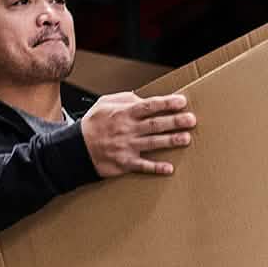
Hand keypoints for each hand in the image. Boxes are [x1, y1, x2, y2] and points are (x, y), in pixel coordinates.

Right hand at [81, 92, 195, 177]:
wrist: (76, 148)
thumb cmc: (93, 124)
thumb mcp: (104, 103)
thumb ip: (124, 98)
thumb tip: (142, 98)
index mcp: (124, 113)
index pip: (149, 106)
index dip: (166, 103)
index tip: (182, 101)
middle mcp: (127, 130)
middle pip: (155, 124)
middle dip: (174, 122)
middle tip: (191, 120)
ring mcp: (126, 147)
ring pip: (153, 143)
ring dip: (170, 141)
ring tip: (186, 139)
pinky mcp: (124, 163)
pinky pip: (143, 166)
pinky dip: (156, 168)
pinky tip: (169, 168)